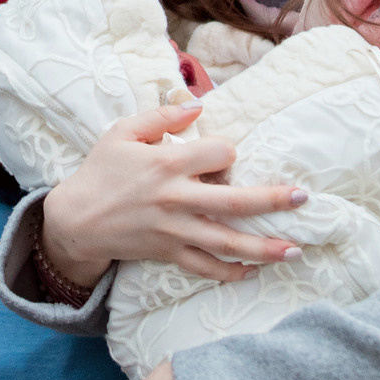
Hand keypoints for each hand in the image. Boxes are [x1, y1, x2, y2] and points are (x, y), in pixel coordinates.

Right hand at [42, 102, 305, 284]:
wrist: (76, 220)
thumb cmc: (101, 170)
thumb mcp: (122, 132)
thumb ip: (161, 115)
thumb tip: (199, 105)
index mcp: (166, 163)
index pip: (217, 154)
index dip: (228, 151)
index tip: (225, 153)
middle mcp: (176, 199)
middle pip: (234, 202)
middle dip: (272, 201)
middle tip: (303, 198)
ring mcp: (174, 230)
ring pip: (226, 243)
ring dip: (263, 247)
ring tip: (294, 249)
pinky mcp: (168, 253)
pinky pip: (205, 268)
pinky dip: (230, 273)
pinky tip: (254, 272)